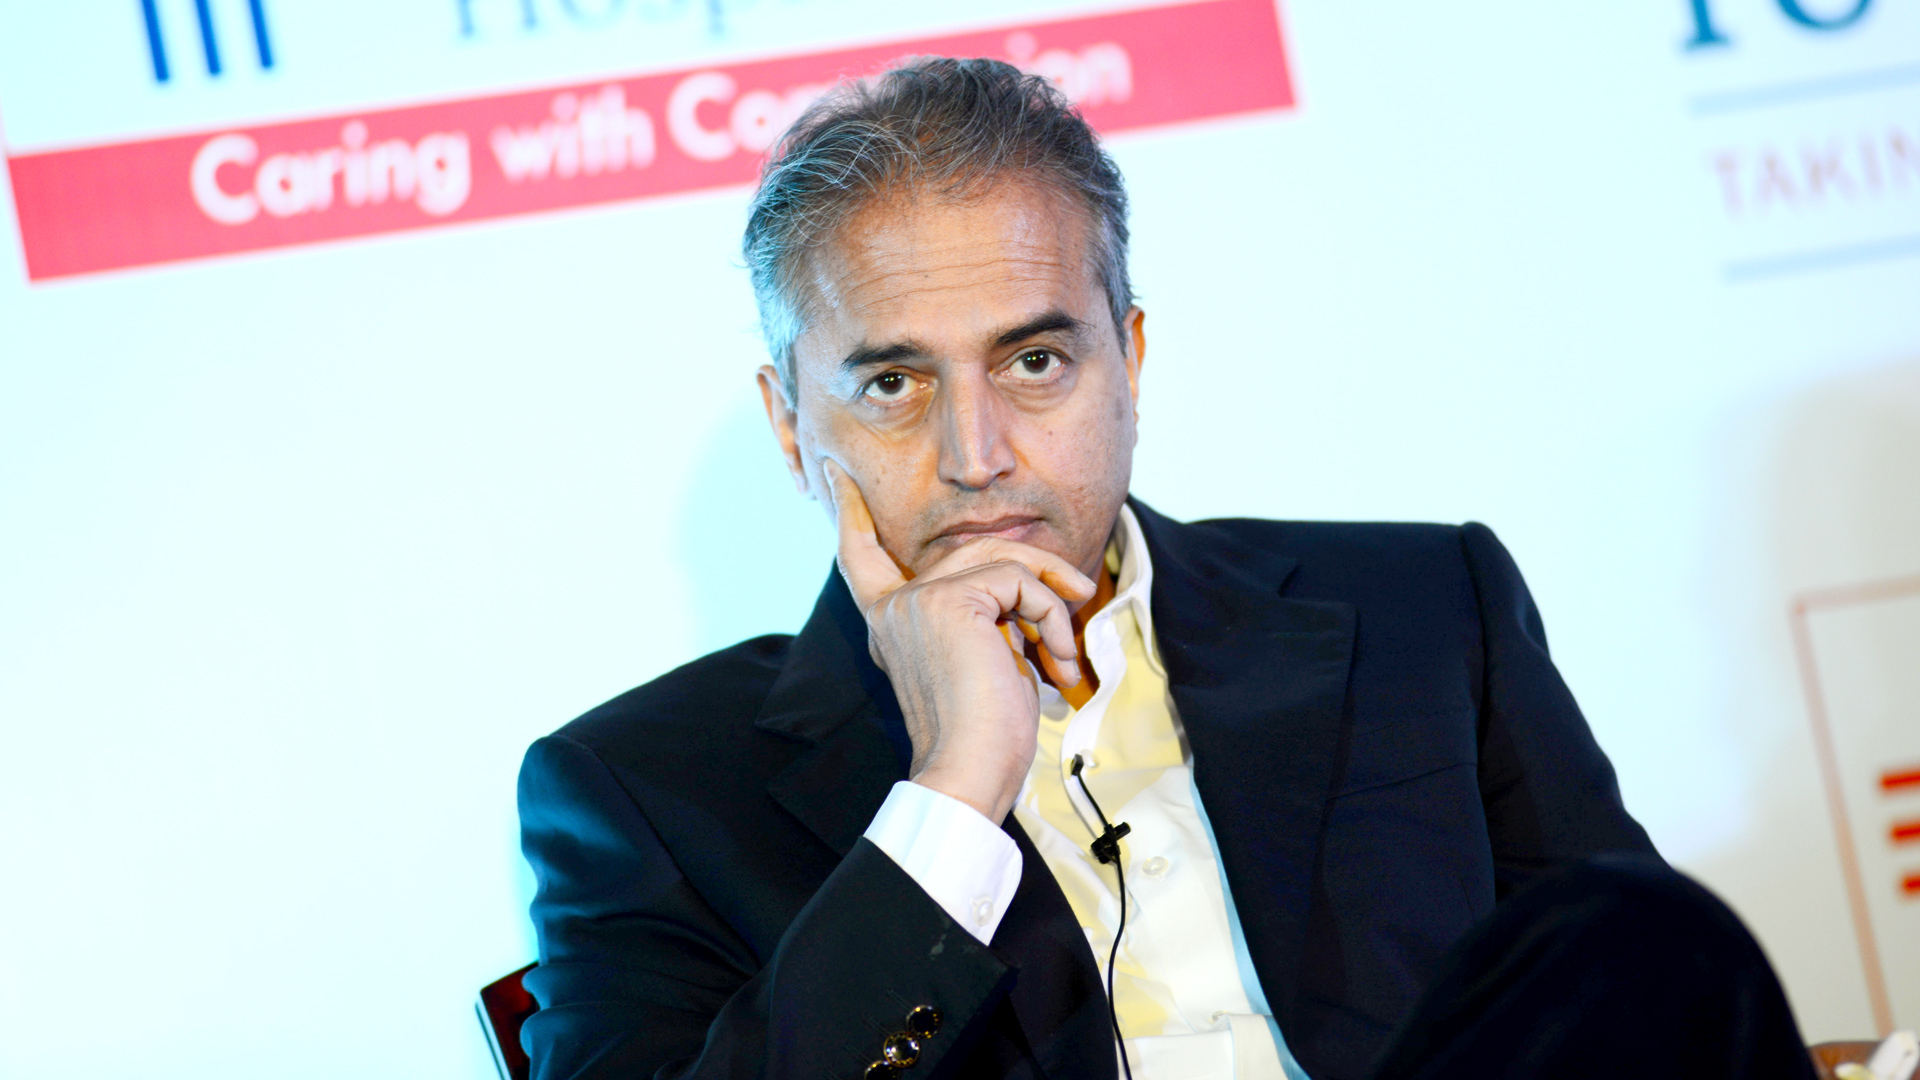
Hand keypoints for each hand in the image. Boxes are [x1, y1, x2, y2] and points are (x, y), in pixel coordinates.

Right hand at [825, 460, 1094, 822]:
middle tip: (1079, 593)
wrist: (969, 772)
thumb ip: (985, 616)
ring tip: (1066, 647)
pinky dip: (1050, 615)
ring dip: (1051, 598)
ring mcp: (917, 600)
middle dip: (1036, 570)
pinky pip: (1018, 580)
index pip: (861, 556)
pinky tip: (1056, 657)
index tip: (834, 472)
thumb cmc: (984, 736)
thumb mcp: (983, 660)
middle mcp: (894, 606)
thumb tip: (1030, 588)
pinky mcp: (948, 601)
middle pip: (972, 550)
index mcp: (891, 623)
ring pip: (1002, 558)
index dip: (850, 513)